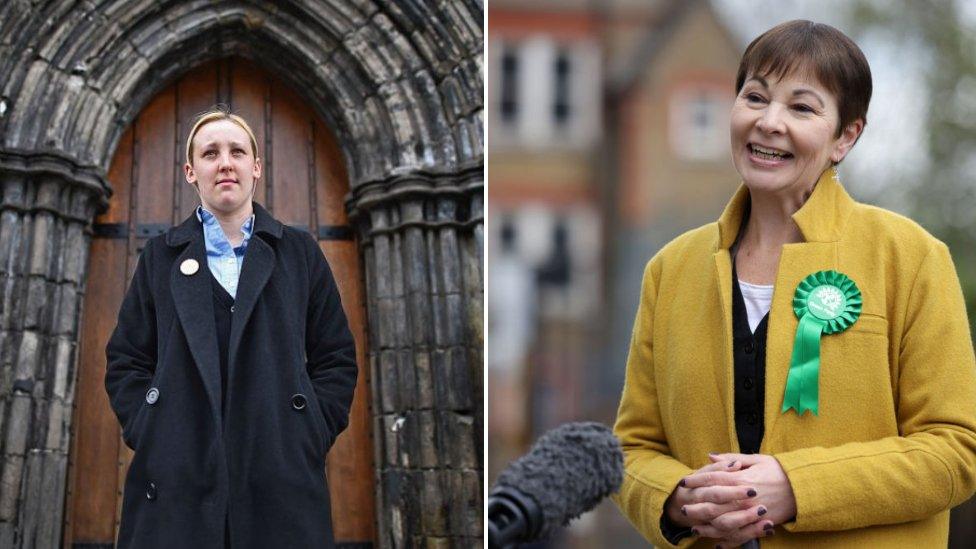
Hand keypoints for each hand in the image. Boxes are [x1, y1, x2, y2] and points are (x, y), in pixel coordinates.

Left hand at [680, 453, 796, 544]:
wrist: (803, 487)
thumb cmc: (779, 470)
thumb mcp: (756, 459)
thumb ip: (731, 458)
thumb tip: (710, 456)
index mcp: (741, 479)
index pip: (712, 479)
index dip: (696, 480)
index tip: (684, 482)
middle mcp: (743, 498)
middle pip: (713, 504)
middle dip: (696, 507)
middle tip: (683, 508)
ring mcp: (751, 514)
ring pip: (723, 524)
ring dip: (707, 527)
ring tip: (695, 528)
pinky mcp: (759, 525)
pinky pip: (740, 536)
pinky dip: (727, 542)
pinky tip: (716, 543)